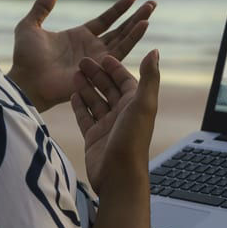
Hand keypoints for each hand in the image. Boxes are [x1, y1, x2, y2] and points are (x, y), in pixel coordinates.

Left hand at [8, 0, 154, 110]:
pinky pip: (121, 51)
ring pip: (124, 39)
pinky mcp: (100, 67)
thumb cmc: (25, 58)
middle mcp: (92, 47)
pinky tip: (143, 26)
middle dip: (136, 16)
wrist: (27, 79)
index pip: (105, 21)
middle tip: (152, 4)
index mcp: (79, 36)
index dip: (118, 10)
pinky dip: (133, 38)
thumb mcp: (29, 26)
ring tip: (151, 11)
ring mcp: (97, 58)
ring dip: (138, 25)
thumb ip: (42, 8)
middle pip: (120, 29)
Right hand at [71, 51, 160, 191]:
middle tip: (81, 62)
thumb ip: (149, 77)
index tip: (103, 56)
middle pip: (108, 89)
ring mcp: (108, 127)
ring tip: (74, 74)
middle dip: (96, 75)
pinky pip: (85, 118)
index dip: (115, 68)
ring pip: (95, 102)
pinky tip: (72, 95)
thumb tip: (155, 51)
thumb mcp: (143, 104)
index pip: (126, 81)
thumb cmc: (132, 140)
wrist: (118, 176)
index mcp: (136, 105)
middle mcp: (123, 115)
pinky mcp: (94, 138)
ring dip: (86, 88)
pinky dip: (79, 106)